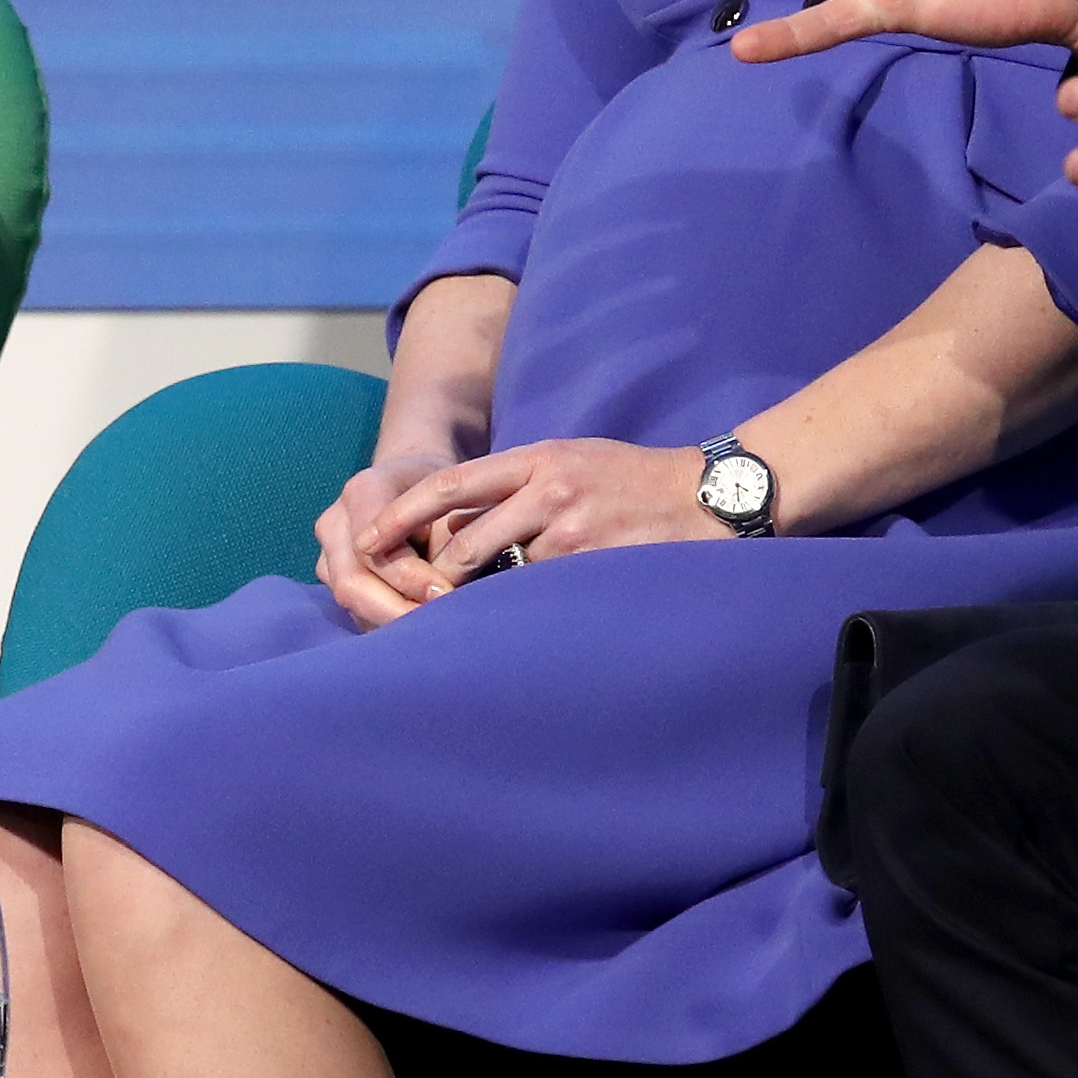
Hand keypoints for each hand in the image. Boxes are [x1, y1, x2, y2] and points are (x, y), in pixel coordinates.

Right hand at [313, 450, 460, 630]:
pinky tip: (414, 623)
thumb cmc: (441, 491)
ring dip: (390, 619)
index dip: (408, 576)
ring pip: (349, 600)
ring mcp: (327, 552)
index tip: (444, 592)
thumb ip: (447, 543)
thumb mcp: (453, 504)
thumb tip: (444, 594)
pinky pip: (353, 609)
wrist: (414, 483)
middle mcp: (335, 522)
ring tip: (428, 626)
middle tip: (436, 622)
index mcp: (362, 492)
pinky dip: (384, 620)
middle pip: (351, 582)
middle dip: (396, 608)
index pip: (373, 547)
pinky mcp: (331, 576)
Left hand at [364, 439, 722, 594]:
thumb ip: (515, 484)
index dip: (402, 515)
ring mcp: (574, 532)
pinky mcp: (597, 567)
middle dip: (438, 579)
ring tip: (483, 617)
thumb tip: (455, 525)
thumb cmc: (632, 479)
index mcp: (536, 458)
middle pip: (463, 543)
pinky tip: (534, 619)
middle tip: (422, 602)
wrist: (710, 493)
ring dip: (488, 600)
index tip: (367, 539)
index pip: (449, 485)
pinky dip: (529, 609)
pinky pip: (542, 597)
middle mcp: (548, 490)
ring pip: (502, 577)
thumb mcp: (569, 459)